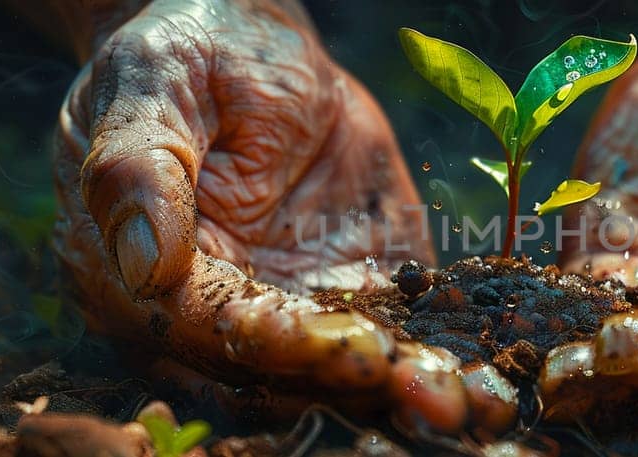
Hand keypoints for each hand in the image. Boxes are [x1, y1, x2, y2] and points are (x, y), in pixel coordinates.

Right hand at [51, 0, 513, 433]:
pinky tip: (498, 385)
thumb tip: (142, 263)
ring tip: (480, 405)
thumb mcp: (154, 87)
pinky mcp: (355, 287)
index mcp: (142, 279)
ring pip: (347, 369)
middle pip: (285, 371)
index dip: (280, 344)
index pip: (210, 329)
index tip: (349, 347)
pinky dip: (445, 359)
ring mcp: (292, 306)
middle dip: (361, 384)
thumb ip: (139, 169)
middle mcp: (218, 312)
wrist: (253, 41)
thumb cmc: (189, 54)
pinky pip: (400, 333)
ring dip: (411, 391)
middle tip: (437, 397)